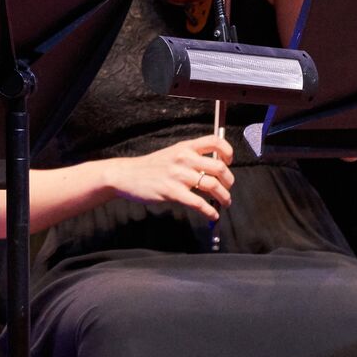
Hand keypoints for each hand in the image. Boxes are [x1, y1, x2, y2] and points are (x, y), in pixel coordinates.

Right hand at [102, 134, 234, 221]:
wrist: (126, 175)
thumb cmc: (150, 167)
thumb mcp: (171, 153)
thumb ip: (191, 157)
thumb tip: (215, 169)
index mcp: (184, 147)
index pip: (214, 141)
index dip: (228, 151)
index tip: (229, 162)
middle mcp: (183, 158)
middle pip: (219, 167)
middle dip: (229, 181)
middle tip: (227, 188)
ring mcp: (178, 175)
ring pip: (213, 186)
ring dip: (224, 197)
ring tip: (224, 203)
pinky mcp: (172, 192)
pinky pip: (199, 203)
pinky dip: (210, 211)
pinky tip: (212, 214)